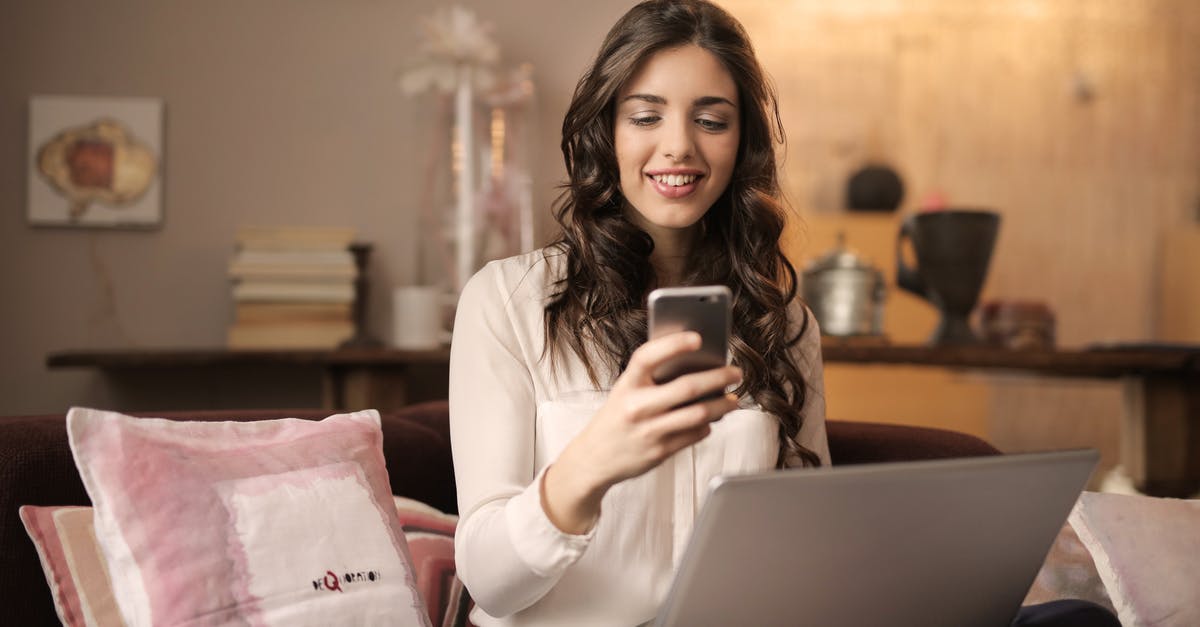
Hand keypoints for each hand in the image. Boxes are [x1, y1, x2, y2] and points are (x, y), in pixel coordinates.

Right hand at [541, 331, 741, 532]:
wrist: (594, 458)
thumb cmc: (616, 418)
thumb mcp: (624, 391)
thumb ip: (651, 378)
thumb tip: (694, 365)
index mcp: (626, 385)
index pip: (648, 357)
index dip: (673, 344)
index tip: (698, 338)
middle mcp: (637, 407)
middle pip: (686, 388)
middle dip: (718, 378)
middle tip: (735, 373)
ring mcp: (649, 431)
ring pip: (698, 414)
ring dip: (722, 405)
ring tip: (733, 399)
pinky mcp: (659, 451)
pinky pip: (694, 434)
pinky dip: (707, 425)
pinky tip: (711, 420)